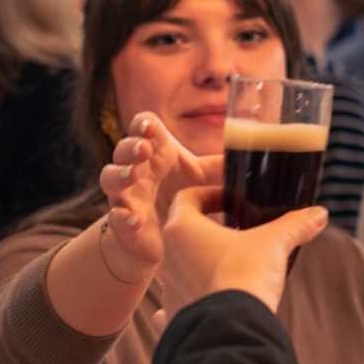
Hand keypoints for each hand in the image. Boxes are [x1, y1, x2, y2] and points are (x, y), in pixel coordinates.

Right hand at [97, 112, 221, 277]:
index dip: (143, 125)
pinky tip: (136, 220)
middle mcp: (136, 169)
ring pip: (110, 177)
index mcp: (155, 152)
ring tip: (132, 176)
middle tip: (144, 150)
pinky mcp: (123, 222)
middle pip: (123, 149)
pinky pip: (116, 217)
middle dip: (130, 147)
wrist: (158, 238)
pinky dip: (123, 217)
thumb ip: (221, 166)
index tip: (151, 128)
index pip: (142, 128)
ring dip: (120, 174)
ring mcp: (126, 195)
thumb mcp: (199, 178)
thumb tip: (253, 154)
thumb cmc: (175, 195)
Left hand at [158, 186, 327, 319]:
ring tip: (234, 265)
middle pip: (183, 233)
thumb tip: (318, 215)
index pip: (187, 198)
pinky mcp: (176, 314)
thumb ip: (295, 225)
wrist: (232, 329)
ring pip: (182, 267)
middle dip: (209, 229)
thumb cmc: (245, 277)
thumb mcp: (274, 244)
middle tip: (236, 231)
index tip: (230, 200)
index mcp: (181, 230)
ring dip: (202, 262)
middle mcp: (168, 257)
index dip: (209, 195)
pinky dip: (194, 296)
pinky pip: (179, 301)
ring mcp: (169, 288)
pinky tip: (213, 298)